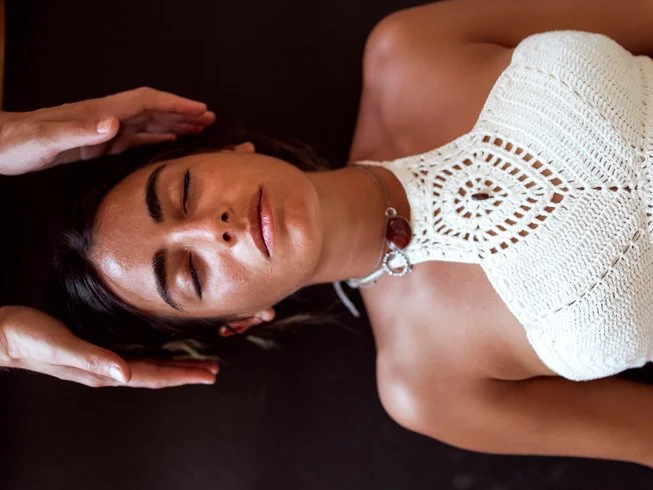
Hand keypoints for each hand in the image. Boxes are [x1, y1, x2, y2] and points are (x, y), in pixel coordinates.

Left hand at [0, 87, 215, 175]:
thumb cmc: (19, 142)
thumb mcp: (46, 138)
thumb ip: (80, 130)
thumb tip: (115, 124)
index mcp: (100, 113)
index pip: (145, 102)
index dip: (174, 104)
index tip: (200, 110)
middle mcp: (106, 118)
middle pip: (152, 110)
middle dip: (182, 112)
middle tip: (210, 119)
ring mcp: (103, 130)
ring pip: (147, 123)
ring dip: (174, 123)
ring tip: (199, 128)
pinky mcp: (98, 144)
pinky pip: (134, 139)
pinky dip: (155, 137)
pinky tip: (168, 140)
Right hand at [0, 306, 217, 387]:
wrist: (3, 335)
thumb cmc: (27, 337)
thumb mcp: (60, 345)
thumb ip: (92, 359)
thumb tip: (124, 373)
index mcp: (103, 370)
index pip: (152, 375)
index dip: (181, 375)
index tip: (208, 374)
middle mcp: (107, 369)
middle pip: (156, 373)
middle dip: (186, 373)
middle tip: (214, 370)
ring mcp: (102, 361)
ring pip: (148, 365)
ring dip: (175, 366)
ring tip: (198, 364)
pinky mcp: (96, 348)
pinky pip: (135, 355)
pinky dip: (156, 355)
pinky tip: (162, 352)